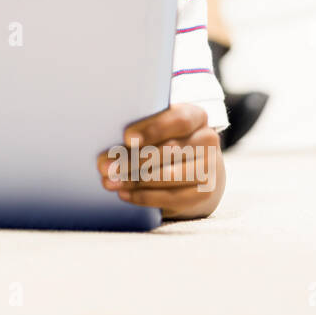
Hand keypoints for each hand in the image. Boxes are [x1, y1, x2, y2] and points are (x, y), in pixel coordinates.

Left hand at [95, 103, 224, 219]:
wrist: (198, 170)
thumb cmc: (166, 141)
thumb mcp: (158, 127)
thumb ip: (141, 129)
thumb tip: (109, 144)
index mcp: (196, 116)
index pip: (179, 121)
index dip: (153, 129)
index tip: (127, 138)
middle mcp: (208, 140)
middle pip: (169, 150)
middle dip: (132, 160)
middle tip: (105, 167)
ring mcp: (210, 168)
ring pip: (169, 176)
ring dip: (134, 180)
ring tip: (109, 182)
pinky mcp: (204, 193)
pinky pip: (172, 197)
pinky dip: (144, 197)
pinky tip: (124, 194)